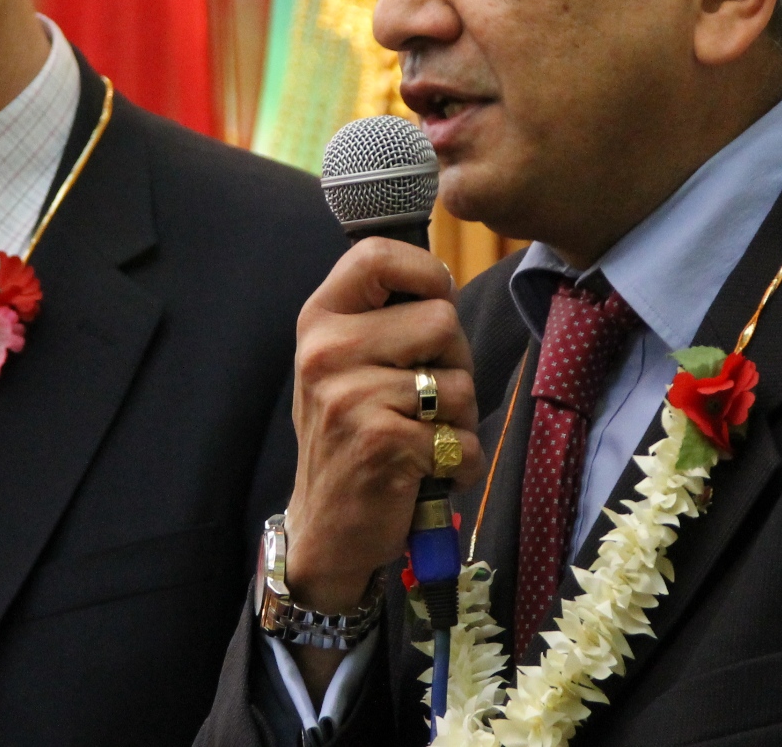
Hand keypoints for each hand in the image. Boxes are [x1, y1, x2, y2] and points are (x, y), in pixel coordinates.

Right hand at [283, 237, 481, 615]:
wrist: (326, 526)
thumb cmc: (353, 435)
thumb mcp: (347, 363)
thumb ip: (385, 319)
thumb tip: (444, 279)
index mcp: (319, 320)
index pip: (377, 255)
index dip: (426, 272)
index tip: (434, 303)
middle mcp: (325, 351)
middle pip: (441, 319)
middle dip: (455, 363)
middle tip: (427, 400)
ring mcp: (349, 397)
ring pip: (459, 382)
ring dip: (460, 419)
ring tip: (425, 437)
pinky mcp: (381, 444)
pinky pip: (462, 439)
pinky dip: (460, 463)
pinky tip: (429, 472)